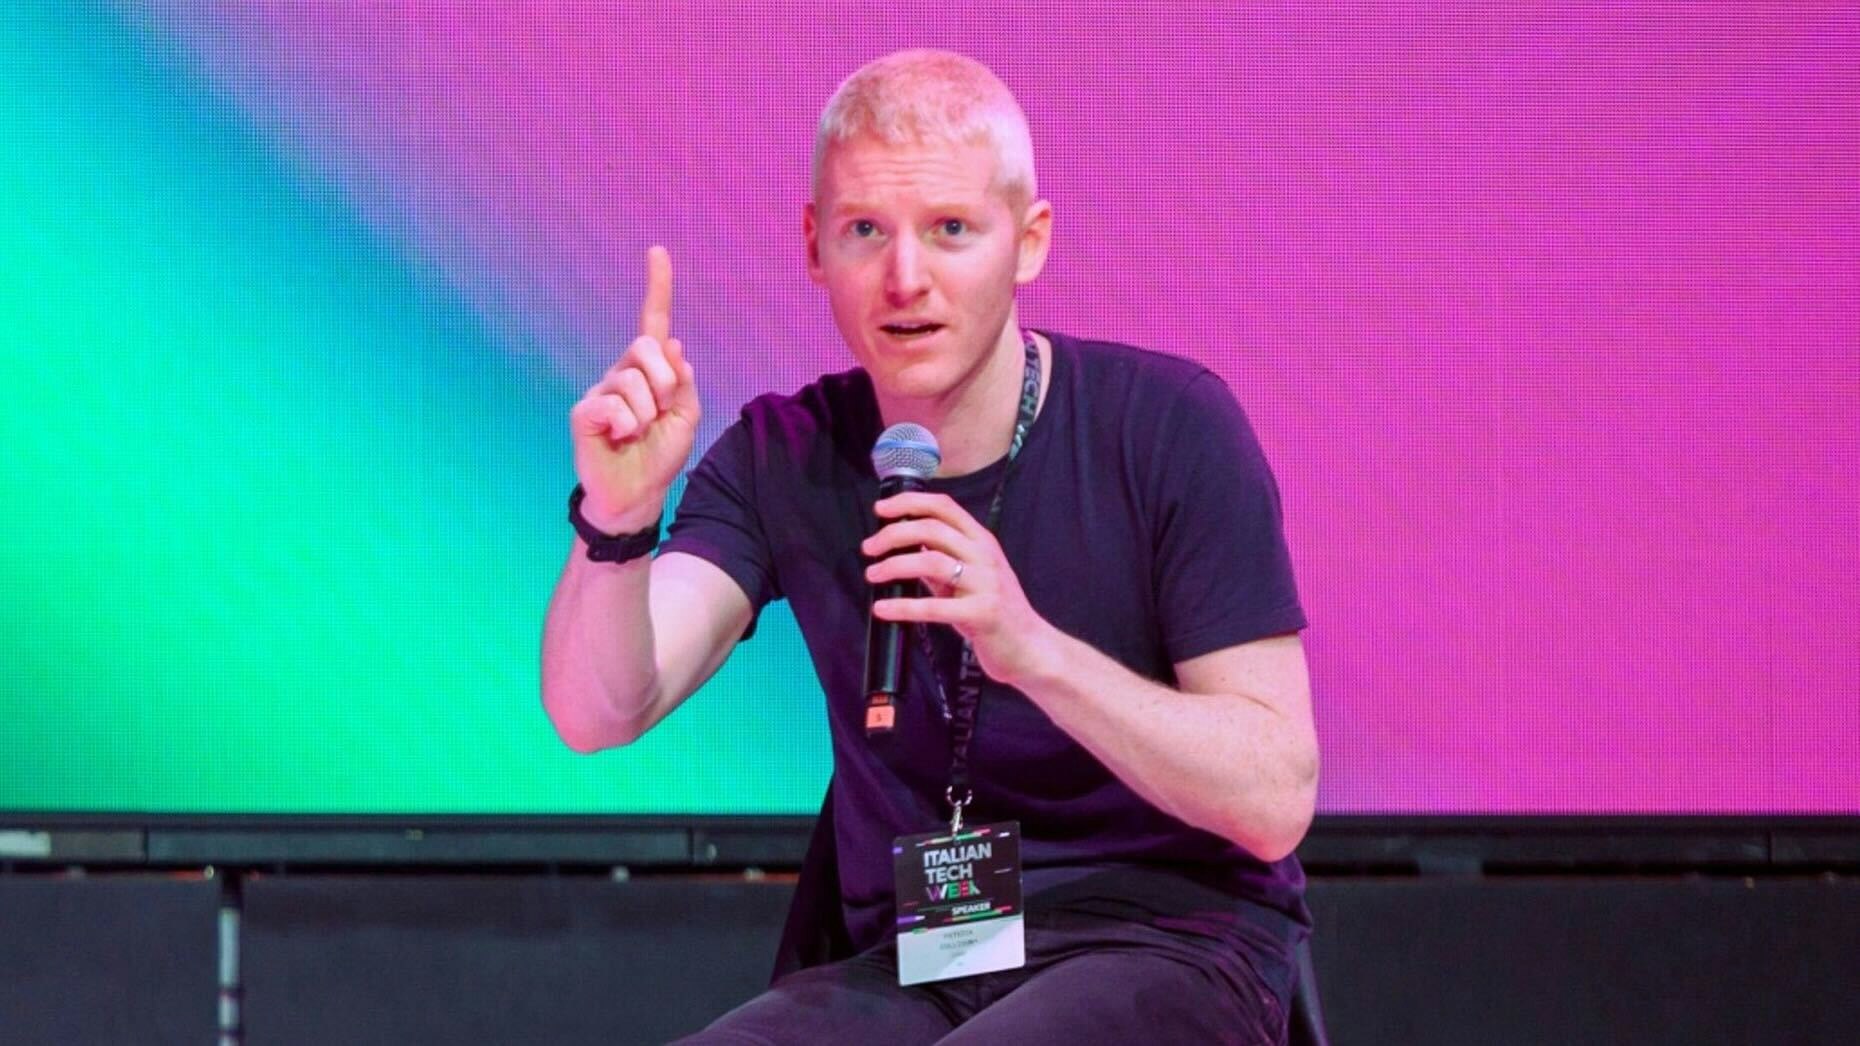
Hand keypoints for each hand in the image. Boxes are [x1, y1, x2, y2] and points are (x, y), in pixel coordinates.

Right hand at [569, 245, 700, 532]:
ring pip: (633, 381)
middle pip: (646, 347)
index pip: (653, 322)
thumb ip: (682, 380)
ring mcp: (601, 390)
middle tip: (661, 412)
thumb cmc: (660, 453)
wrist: (639, 492)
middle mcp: (623, 372)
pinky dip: (628, 426)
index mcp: (649, 370)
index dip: (657, 287)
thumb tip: (672, 345)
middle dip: (665, 382)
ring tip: (639, 433)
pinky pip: (614, 405)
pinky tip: (621, 438)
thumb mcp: (686, 416)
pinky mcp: (585, 411)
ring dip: (648, 413)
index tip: (657, 252)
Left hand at [861, 491, 1055, 687]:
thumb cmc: (995, 612)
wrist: (1030, 647)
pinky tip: (883, 609)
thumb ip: (941, 562)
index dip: (909, 502)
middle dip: (893, 534)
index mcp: (982, 541)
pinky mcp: (981, 614)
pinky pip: (934, 607)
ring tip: (873, 575)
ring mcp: (985, 584)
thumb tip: (904, 549)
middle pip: (932, 530)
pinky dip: (903, 607)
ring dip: (894, 565)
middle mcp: (985, 557)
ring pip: (931, 562)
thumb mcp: (971, 578)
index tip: (881, 509)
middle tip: (869, 548)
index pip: (944, 507)